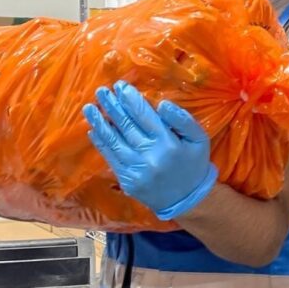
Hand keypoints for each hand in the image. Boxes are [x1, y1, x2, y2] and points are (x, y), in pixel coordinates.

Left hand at [83, 81, 216, 220]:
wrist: (187, 200)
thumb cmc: (193, 164)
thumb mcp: (199, 139)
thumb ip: (183, 119)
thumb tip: (162, 104)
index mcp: (168, 142)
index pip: (144, 115)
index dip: (130, 99)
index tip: (120, 86)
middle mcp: (149, 155)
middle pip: (126, 125)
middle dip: (112, 106)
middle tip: (101, 91)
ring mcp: (136, 169)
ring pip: (113, 141)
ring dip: (99, 122)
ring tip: (89, 107)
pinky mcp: (127, 180)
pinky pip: (110, 158)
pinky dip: (101, 143)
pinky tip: (93, 130)